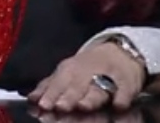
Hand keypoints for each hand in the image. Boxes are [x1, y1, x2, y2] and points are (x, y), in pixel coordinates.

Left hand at [28, 42, 145, 111]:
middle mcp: (88, 72)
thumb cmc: (88, 67)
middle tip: (60, 107)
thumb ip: (49, 87)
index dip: (51, 93)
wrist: (121, 52)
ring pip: (99, 89)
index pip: (59, 82)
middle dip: (68, 97)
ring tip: (84, 106)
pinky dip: (122, 98)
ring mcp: (109, 77)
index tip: (43, 104)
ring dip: (91, 98)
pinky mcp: (129, 83)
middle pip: (78, 86)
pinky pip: (126, 91)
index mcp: (71, 70)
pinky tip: (118, 105)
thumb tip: (31, 99)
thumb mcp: (67, 73)